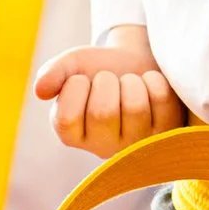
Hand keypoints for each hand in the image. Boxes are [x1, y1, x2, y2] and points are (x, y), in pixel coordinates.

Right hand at [34, 26, 184, 156]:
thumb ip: (53, 73)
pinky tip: (148, 86)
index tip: (82, 79)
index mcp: (74, 136)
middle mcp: (105, 148)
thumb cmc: (101, 68)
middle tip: (109, 79)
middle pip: (103, 112)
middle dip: (106, 81)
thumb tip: (40, 90)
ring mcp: (138, 144)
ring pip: (135, 107)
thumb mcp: (73, 65)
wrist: (138, 61)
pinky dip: (154, 80)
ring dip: (132, 81)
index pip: (66, 119)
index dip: (75, 87)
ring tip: (129, 82)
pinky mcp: (168, 132)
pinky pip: (161, 100)